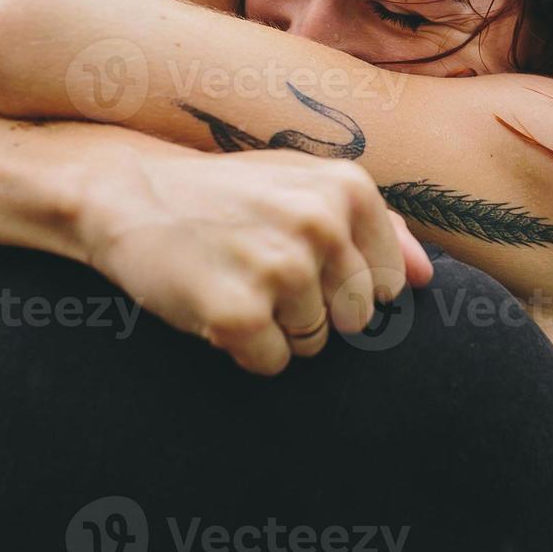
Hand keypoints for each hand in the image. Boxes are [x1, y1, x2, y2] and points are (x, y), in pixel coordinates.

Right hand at [72, 143, 432, 374]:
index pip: (385, 284)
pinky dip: (244, 351)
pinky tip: (215, 307)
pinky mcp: (240, 312)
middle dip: (310, 311)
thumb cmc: (227, 196)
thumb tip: (425, 279)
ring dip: (274, 329)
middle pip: (353, 318)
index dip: (339, 285)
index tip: (296, 258)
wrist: (127, 194)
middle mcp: (321, 223)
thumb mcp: (305, 187)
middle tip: (259, 272)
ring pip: (313, 344)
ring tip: (235, 281)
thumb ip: (378, 228)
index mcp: (348, 188)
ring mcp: (281, 268)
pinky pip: (271, 364)